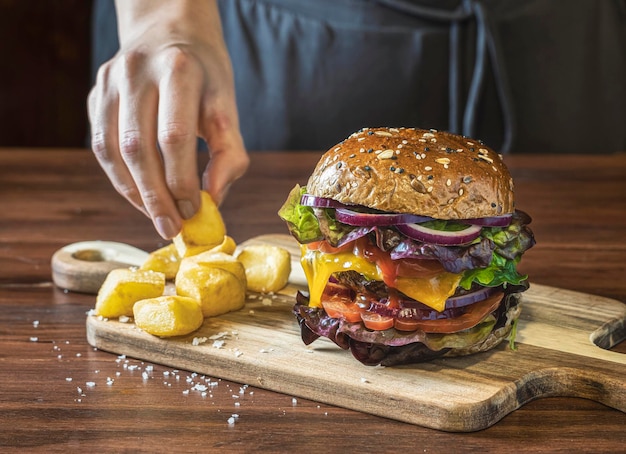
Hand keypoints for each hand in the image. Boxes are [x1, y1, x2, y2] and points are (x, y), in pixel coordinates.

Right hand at [87, 0, 248, 238]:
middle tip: (170, 228)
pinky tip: (140, 196)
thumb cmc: (204, 76)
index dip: (182, 181)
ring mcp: (110, 81)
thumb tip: (215, 199)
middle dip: (155, 196)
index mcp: (179, 69)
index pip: (174, 136)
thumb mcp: (227, 105)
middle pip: (138, 148)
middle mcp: (137, 72)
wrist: (168, 31)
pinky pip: (100, 146)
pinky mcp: (96, 93)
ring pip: (112, 150)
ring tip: (156, 217)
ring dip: (134, 193)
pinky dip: (120, 178)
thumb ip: (230, 153)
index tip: (194, 211)